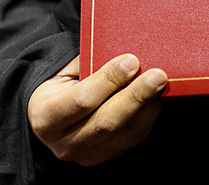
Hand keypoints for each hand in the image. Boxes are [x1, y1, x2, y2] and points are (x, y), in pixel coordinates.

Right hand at [27, 54, 166, 165]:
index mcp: (45, 117)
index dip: (108, 80)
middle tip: (157, 75)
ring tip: (162, 84)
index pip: (81, 100)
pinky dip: (149, 116)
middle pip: (106, 122)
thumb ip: (87, 63)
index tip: (131, 61)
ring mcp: (85, 155)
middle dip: (136, 96)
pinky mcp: (105, 156)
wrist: (51, 117)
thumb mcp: (63, 72)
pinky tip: (158, 98)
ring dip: (148, 107)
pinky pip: (134, 138)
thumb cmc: (60, 86)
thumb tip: (125, 53)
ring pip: (124, 133)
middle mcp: (63, 143)